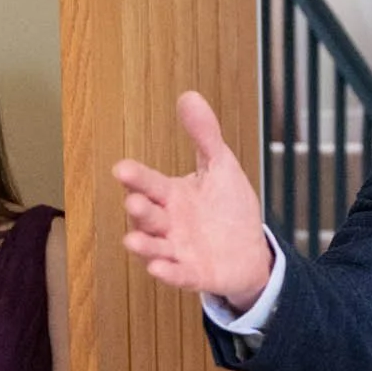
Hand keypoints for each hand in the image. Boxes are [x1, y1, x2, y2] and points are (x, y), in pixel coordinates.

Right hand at [115, 90, 273, 312]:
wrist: (249, 250)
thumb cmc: (228, 208)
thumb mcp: (220, 167)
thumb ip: (205, 135)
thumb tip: (189, 95)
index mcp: (171, 195)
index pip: (149, 183)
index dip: (136, 177)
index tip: (121, 168)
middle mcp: (168, 223)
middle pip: (148, 215)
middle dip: (139, 208)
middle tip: (134, 201)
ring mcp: (178, 250)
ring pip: (154, 247)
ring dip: (144, 244)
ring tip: (133, 240)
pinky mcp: (193, 274)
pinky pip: (177, 275)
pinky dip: (168, 273)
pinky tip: (159, 268)